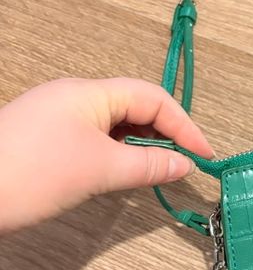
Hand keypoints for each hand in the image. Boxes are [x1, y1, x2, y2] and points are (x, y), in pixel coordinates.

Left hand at [0, 78, 213, 230]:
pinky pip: (93, 136)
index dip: (183, 126)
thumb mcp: (99, 171)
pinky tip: (120, 173)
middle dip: (163, 134)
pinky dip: (115, 152)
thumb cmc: (32, 176)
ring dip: (139, 145)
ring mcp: (56, 116)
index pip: (152, 98)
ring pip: (113, 123)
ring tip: (155, 172)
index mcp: (89, 93)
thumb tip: (184, 165)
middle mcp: (74, 97)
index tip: (204, 156)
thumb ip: (147, 166)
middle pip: (134, 106)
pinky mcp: (43, 137)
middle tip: (182, 165)